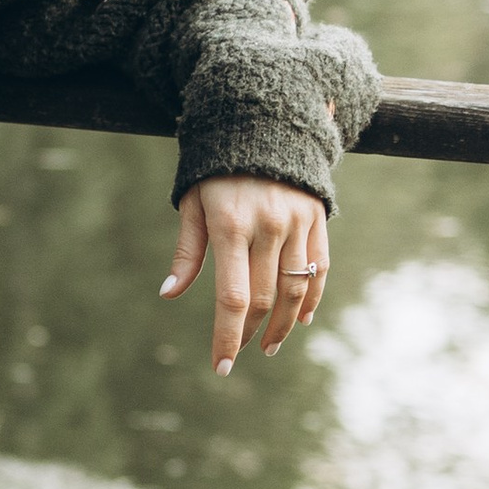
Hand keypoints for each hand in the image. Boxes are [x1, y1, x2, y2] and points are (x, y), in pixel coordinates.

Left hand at [161, 176, 329, 373]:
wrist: (263, 122)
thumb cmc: (216, 171)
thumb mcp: (193, 204)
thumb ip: (186, 252)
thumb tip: (169, 295)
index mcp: (229, 226)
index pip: (232, 298)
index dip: (228, 337)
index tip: (221, 365)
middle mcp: (267, 226)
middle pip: (263, 298)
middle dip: (251, 334)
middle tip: (241, 353)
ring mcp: (296, 222)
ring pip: (294, 289)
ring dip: (282, 324)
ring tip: (269, 345)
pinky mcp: (317, 218)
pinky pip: (319, 268)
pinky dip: (311, 298)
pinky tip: (300, 318)